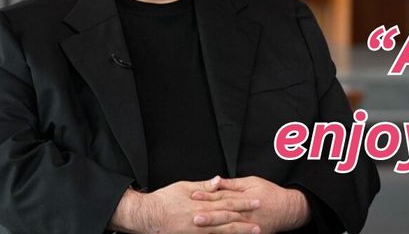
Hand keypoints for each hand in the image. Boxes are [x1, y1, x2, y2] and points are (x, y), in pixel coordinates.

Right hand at [109, 177, 261, 233]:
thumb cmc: (163, 200)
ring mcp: (197, 231)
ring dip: (239, 232)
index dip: (243, 202)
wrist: (147, 216)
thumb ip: (203, 186)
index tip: (257, 201)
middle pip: (228, 218)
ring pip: (223, 232)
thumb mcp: (183, 187)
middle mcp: (201, 218)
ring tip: (254, 233)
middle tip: (261, 221)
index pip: (227, 201)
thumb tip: (218, 180)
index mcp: (201, 203)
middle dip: (246, 220)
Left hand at [191, 176, 309, 233]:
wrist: (288, 210)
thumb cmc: (270, 193)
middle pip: (224, 213)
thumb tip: (217, 181)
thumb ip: (233, 184)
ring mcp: (249, 226)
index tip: (194, 195)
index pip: (223, 196)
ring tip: (202, 230)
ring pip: (229, 228)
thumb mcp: (252, 182)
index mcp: (244, 198)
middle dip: (209, 216)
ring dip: (215, 228)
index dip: (208, 195)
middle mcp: (246, 213)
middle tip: (194, 217)